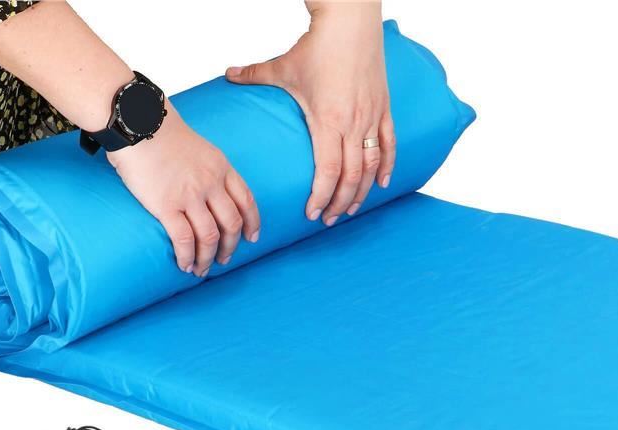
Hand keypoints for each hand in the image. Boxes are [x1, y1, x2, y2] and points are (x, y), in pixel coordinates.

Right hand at [107, 104, 259, 274]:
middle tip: (225, 259)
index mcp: (221, 167)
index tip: (251, 238)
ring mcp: (190, 195)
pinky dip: (188, 256)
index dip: (252, 223)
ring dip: (209, 258)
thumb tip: (208, 189)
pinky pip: (184, 239)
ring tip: (202, 269)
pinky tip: (185, 265)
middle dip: (231, 246)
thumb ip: (208, 168)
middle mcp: (211, 183)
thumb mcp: (198, 146)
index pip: (246, 200)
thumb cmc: (160, 131)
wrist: (136, 121)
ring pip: (211, 236)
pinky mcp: (167, 206)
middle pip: (232, 223)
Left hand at [226, 1, 394, 225]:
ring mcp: (371, 118)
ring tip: (351, 208)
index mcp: (329, 120)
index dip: (322, 196)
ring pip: (371, 166)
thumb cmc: (318, 45)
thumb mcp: (283, 65)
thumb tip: (228, 74)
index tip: (313, 214)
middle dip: (340, 202)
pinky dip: (386, 167)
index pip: (328, 171)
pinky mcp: (383, 109)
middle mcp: (354, 124)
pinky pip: (388, 146)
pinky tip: (382, 185)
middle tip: (329, 219)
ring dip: (362, 191)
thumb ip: (255, 74)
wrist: (351, 21)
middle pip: (351, 176)